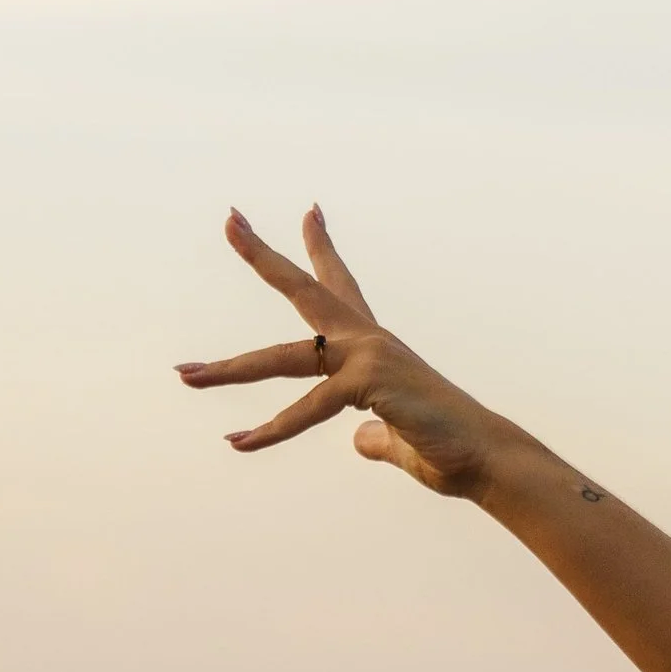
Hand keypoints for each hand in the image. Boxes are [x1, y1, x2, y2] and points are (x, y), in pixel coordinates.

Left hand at [176, 207, 506, 495]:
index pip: (341, 287)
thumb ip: (374, 435)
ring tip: (185, 375)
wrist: (486, 459)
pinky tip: (240, 443)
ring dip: (229, 368)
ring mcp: (367, 356)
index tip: (308, 212)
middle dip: (263, 255)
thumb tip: (359, 440)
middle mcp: (368, 340)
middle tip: (230, 220)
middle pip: (305, 289)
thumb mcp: (396, 439)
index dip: (322, 249)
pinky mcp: (368, 383)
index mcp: (373, 346)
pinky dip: (271, 429)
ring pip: (282, 354)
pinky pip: (307, 407)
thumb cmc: (448, 449)